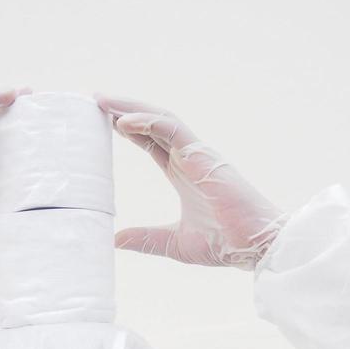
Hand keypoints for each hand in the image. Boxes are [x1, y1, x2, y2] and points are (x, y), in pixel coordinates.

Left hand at [94, 94, 288, 269]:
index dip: (129, 130)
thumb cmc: (224, 244)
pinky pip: (170, 129)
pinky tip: (123, 122)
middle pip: (152, 124)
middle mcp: (189, 158)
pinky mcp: (202, 155)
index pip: (151, 143)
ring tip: (103, 102)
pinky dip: (146, 122)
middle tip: (97, 102)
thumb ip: (145, 238)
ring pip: (160, 119)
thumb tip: (115, 240)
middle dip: (124, 110)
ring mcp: (197, 154)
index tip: (105, 121)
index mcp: (183, 173)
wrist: (252, 247)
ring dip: (131, 108)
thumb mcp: (173, 243)